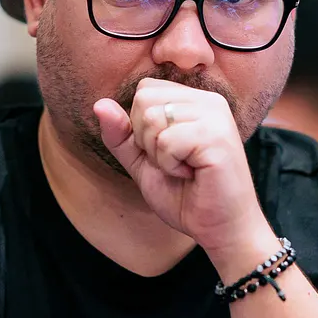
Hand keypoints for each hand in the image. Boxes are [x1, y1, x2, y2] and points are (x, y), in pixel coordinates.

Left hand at [93, 79, 268, 261]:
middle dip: (146, 139)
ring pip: (152, 118)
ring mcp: (215, 116)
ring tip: (185, 168)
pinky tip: (192, 174)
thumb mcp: (142, 163)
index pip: (145, 89)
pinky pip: (167, 141)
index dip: (141, 126)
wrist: (219, 228)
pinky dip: (170, 165)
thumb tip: (99, 104)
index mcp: (194, 101)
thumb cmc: (185, 196)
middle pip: (144, 99)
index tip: (167, 151)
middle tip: (175, 161)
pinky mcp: (217, 136)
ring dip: (159, 154)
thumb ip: (121, 135)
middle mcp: (208, 101)